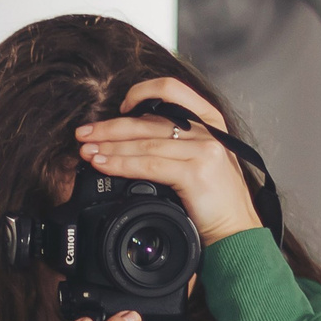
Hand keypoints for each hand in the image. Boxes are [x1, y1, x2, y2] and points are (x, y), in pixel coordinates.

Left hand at [74, 77, 262, 244]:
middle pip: (148, 121)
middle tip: (83, 134)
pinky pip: (148, 165)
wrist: (237, 230)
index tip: (121, 106)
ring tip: (86, 152)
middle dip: (110, 128)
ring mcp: (203, 150)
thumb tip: (131, 141)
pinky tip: (103, 164)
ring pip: (144, 143)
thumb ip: (176, 144)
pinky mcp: (196, 172)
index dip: (143, 92)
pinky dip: (121, 164)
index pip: (172, 90)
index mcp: (209, 121)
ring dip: (109, 147)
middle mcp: (207, 131)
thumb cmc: (215, 200)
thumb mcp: (200, 160)